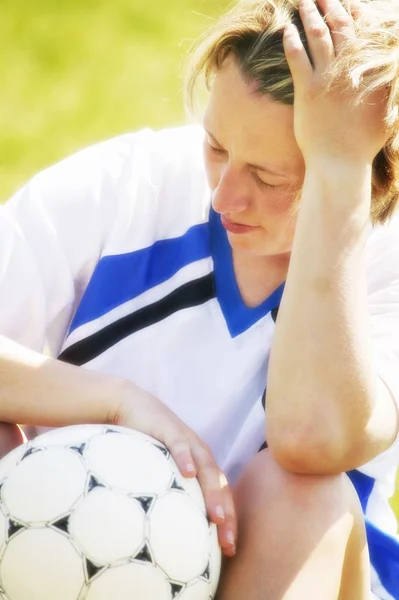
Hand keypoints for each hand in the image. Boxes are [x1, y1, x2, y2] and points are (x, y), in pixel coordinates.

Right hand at [112, 384, 236, 556]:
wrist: (132, 405)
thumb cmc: (145, 442)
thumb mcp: (157, 469)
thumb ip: (162, 492)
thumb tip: (154, 531)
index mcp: (201, 465)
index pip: (220, 496)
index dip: (227, 521)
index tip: (229, 550)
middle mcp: (199, 454)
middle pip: (219, 486)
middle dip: (226, 515)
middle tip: (228, 543)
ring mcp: (187, 440)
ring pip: (206, 468)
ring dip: (212, 491)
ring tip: (215, 516)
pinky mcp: (169, 428)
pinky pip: (179, 445)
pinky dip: (185, 458)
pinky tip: (187, 473)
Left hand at [283, 0, 389, 165]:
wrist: (340, 163)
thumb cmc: (363, 144)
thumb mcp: (386, 113)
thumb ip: (387, 90)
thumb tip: (388, 77)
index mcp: (372, 69)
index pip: (365, 30)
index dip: (356, 12)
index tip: (349, 2)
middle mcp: (351, 68)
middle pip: (341, 26)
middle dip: (331, 5)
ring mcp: (328, 78)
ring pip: (318, 36)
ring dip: (311, 15)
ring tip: (304, 2)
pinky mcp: (308, 90)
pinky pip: (298, 57)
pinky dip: (292, 40)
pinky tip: (287, 29)